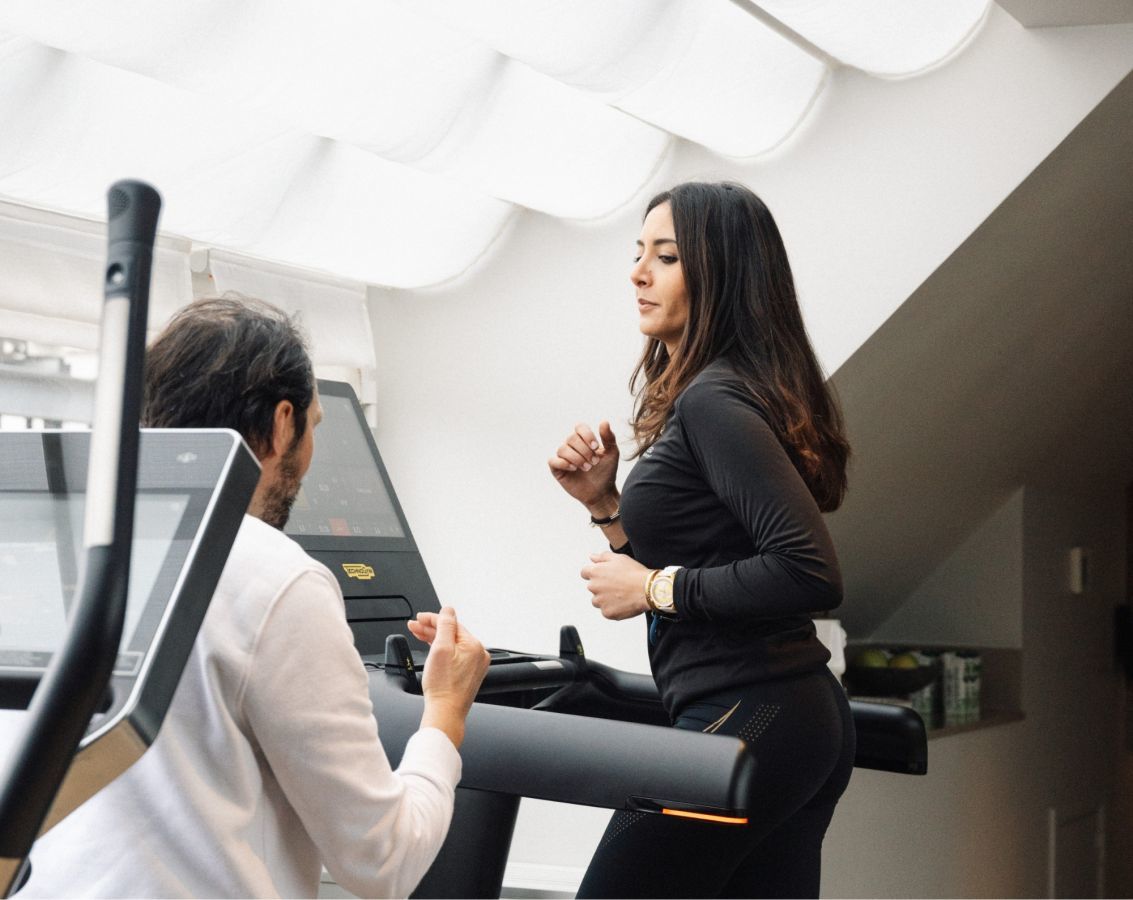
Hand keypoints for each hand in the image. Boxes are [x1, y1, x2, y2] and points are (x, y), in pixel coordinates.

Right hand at [408, 608, 489, 747]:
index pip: (452, 624)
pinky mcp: (468, 674)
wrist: (444, 713)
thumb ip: (445, 625)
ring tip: (418, 634)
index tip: (419, 618)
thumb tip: (448, 610)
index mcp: (475, 646)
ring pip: (452, 644)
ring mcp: (474, 665)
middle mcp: (478, 654)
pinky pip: (454, 655)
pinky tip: (431, 648)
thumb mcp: (440, 648)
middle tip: (414, 625)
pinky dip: (441, 650)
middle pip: (452, 633)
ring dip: (434, 638)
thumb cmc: (442, 686)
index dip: (433, 618)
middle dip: (431, 628)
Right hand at [547, 421, 619, 512]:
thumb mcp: (612, 454)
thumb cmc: (606, 472)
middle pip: (571, 438)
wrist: (602, 492)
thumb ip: (609, 438)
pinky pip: (553, 461)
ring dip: (576, 458)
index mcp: (584, 440)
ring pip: (562, 449)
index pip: (580, 427)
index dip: (586, 435)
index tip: (595, 447)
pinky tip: (574, 469)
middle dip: (584, 450)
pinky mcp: (557, 470)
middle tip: (594, 462)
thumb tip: (604, 421)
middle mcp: (572, 446)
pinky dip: (563, 463)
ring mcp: (563, 458)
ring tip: (587, 468)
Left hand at [581, 551, 651, 619]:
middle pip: (593, 587)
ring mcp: (600, 601)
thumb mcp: (619, 558)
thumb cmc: (634, 573)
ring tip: (621, 594)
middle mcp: (594, 587)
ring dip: (606, 599)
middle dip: (602, 586)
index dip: (594, 573)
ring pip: (598, 601)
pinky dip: (613, 608)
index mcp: (595, 572)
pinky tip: (624, 602)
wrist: (647, 590)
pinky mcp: (607, 613)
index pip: (584, 573)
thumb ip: (602, 557)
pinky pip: (606, 611)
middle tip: (618, 585)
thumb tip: (592, 557)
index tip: (602, 576)